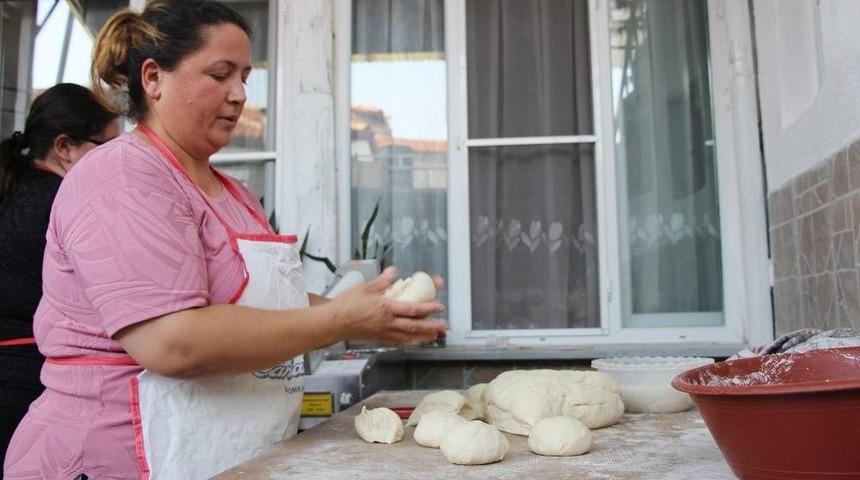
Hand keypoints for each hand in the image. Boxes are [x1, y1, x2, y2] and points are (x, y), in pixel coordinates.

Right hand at [327, 267, 446, 345]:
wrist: (333, 322)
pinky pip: (397, 341)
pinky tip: (413, 340)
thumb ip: (382, 281)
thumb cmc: (346, 305)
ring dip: (423, 336)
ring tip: (435, 335)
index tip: (439, 306)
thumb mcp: (365, 288)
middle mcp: (387, 323)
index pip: (412, 309)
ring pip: (408, 336)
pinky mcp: (378, 338)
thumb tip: (394, 272)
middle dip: (431, 326)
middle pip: (414, 326)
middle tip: (444, 325)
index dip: (428, 308)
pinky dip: (408, 341)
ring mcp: (383, 332)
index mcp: (385, 308)